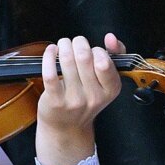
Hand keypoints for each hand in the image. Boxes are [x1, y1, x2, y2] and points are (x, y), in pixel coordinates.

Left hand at [36, 32, 124, 164]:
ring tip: (62, 45)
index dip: (96, 50)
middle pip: (84, 57)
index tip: (91, 50)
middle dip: (78, 42)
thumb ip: (115, 56)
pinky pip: (50, 72)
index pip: (105, 62)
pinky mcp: (55, 100)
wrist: (66, 127)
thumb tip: (111, 37)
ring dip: (63, 46)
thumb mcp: (106, 81)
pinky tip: (51, 51)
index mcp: (110, 90)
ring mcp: (74, 99)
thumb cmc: (86, 98)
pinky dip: (49, 56)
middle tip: (73, 42)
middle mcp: (94, 96)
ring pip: (67, 61)